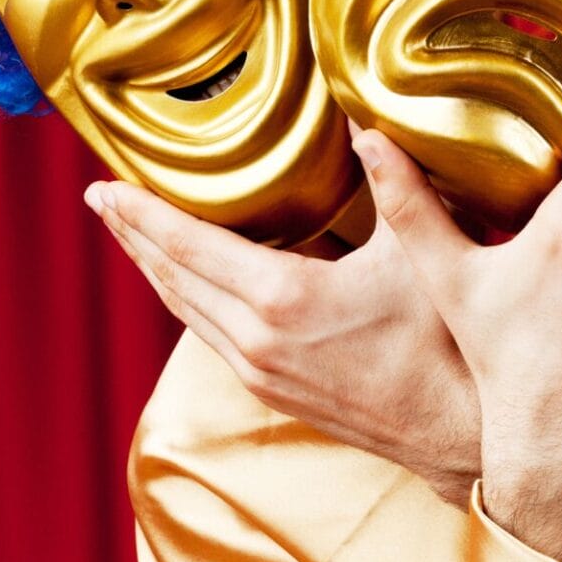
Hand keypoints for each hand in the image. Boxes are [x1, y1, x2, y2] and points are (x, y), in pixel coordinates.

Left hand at [88, 174, 481, 504]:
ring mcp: (261, 373)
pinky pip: (210, 336)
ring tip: (134, 234)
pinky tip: (191, 285)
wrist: (460, 436)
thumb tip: (366, 126)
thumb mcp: (424, 251)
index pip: (188, 244)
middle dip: (134, 235)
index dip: (141, 212)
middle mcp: (257, 341)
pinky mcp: (274, 393)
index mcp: (283, 299)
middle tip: (101, 199)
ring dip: (156, 269)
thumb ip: (395, 183)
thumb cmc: (449, 343)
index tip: (103, 187)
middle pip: (172, 278)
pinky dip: (188, 300)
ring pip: (186, 312)